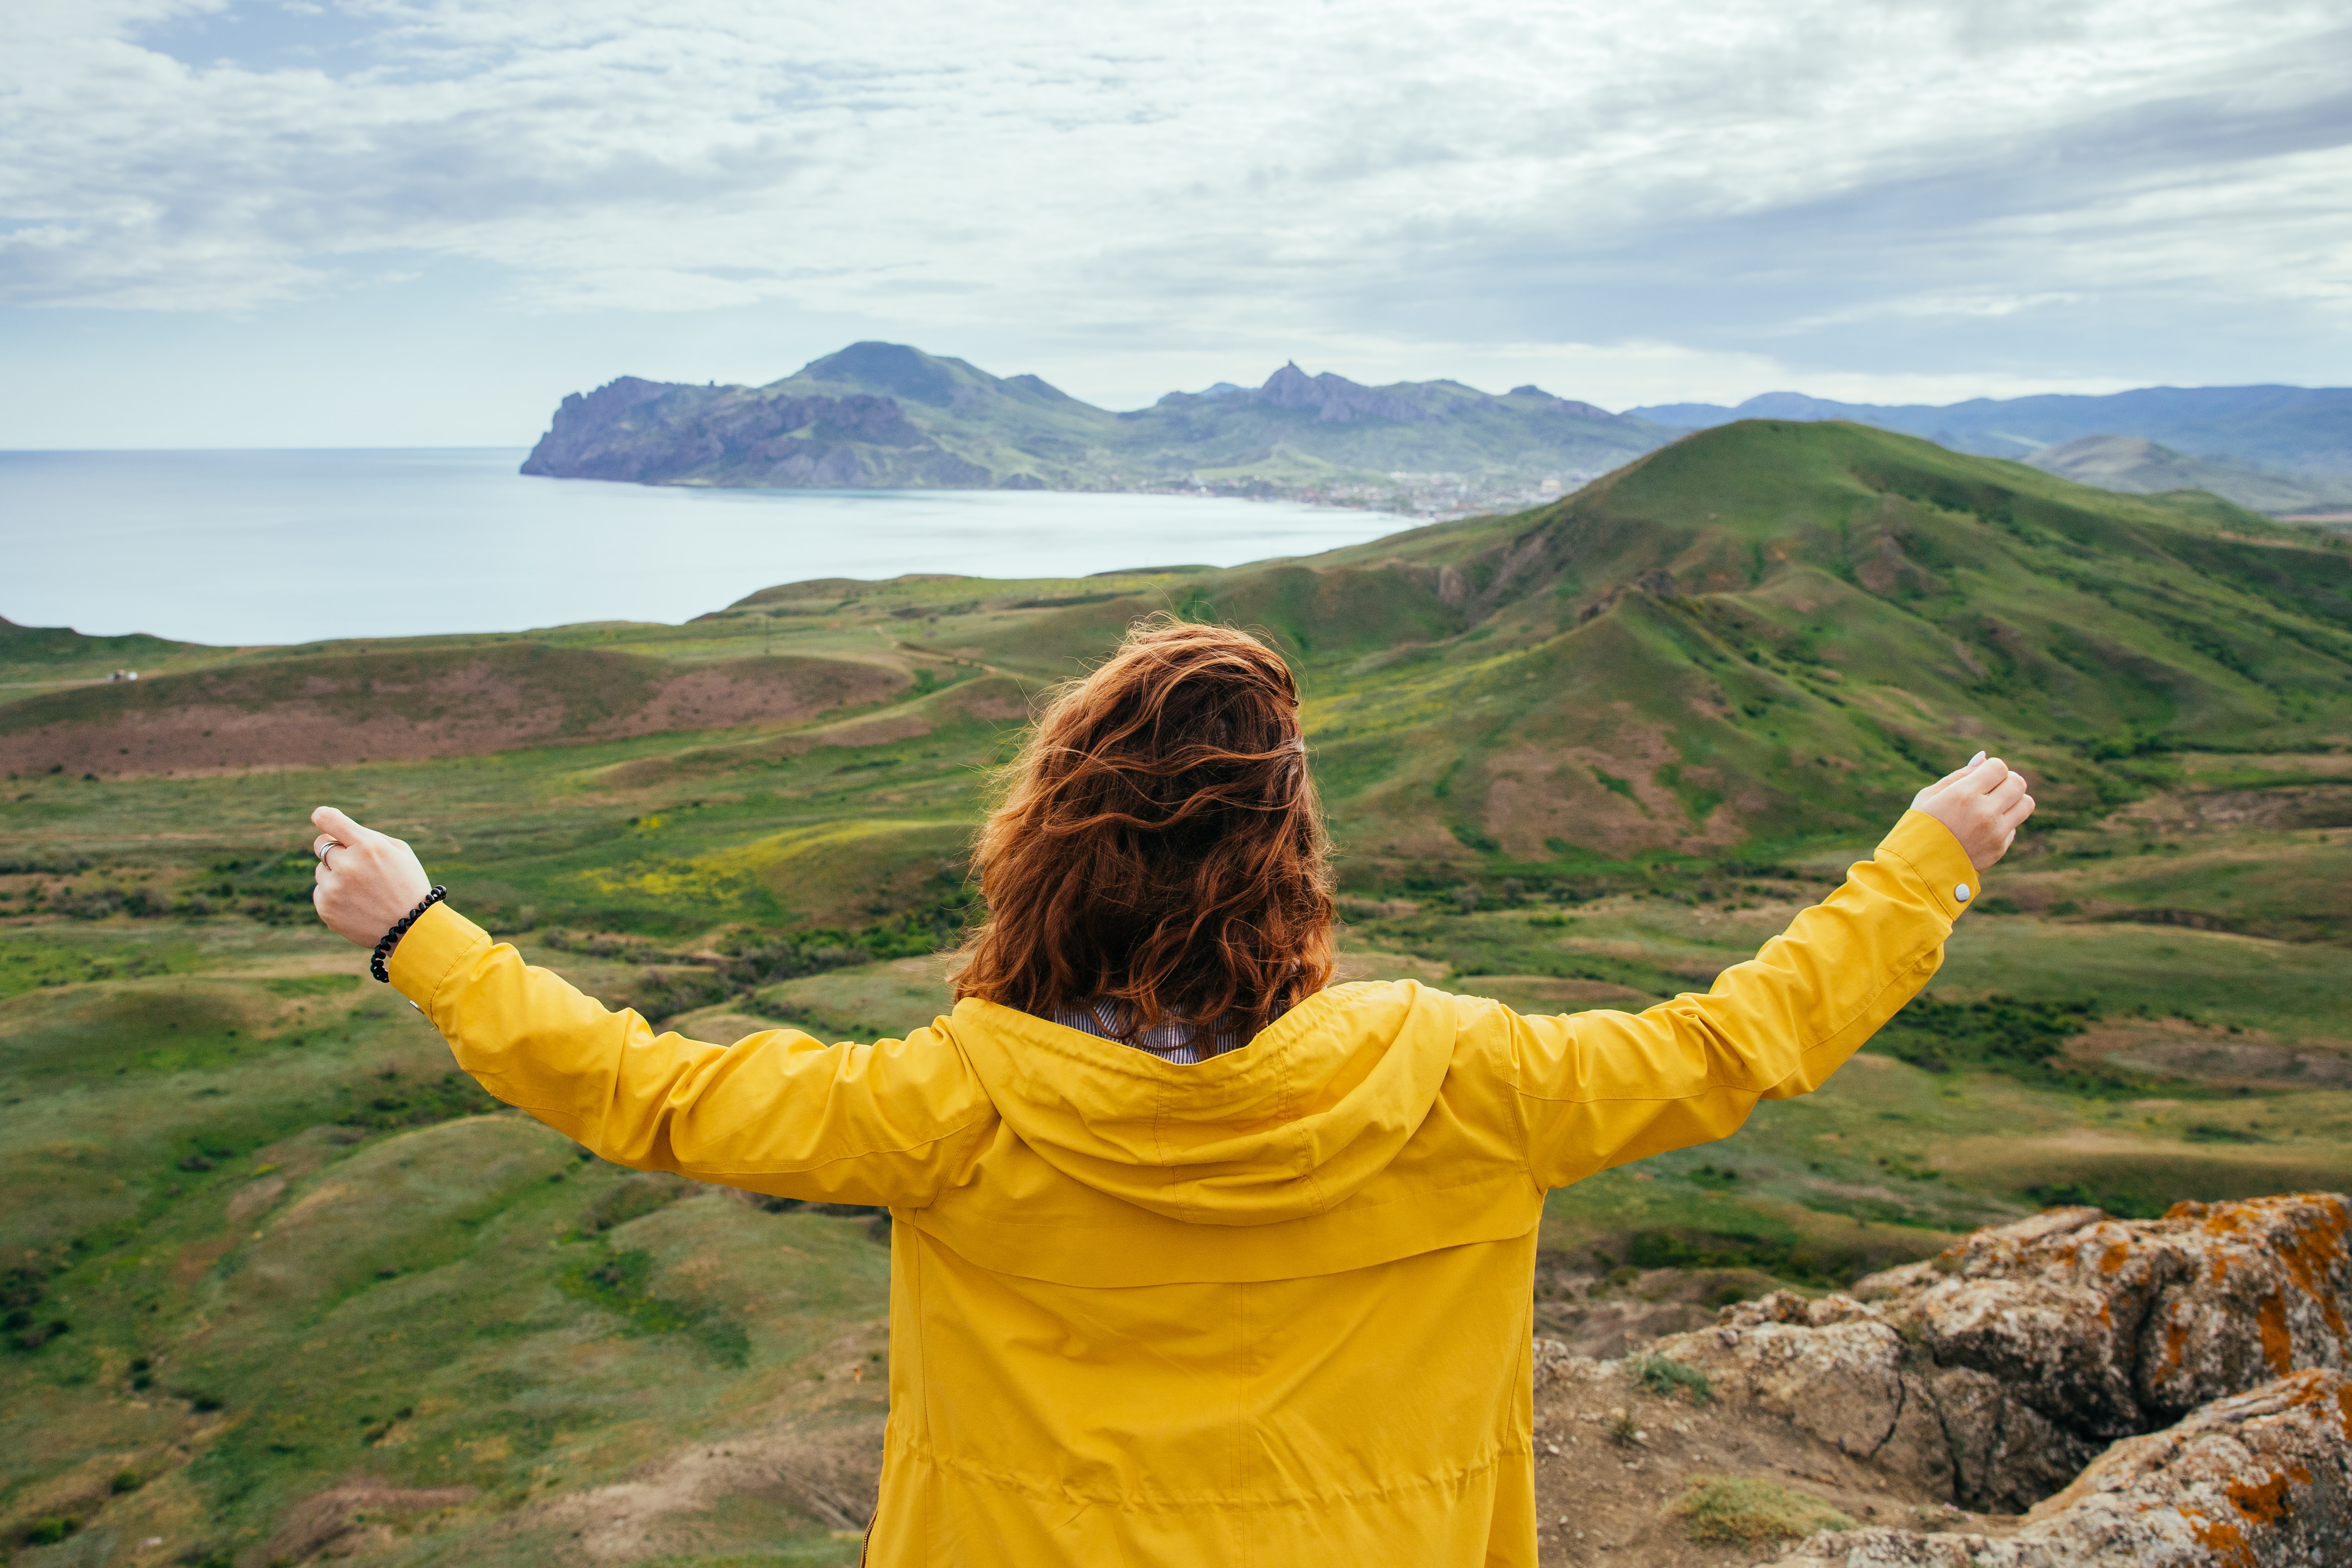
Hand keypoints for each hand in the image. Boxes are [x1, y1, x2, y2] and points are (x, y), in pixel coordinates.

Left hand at [309, 806, 433, 947]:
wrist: (411, 930)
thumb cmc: (408, 885)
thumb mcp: (400, 852)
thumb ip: (368, 837)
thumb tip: (338, 833)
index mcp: (367, 846)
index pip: (328, 819)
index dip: (323, 816)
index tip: (321, 818)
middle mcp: (347, 865)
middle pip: (322, 844)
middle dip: (335, 850)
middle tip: (354, 863)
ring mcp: (333, 888)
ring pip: (321, 870)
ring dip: (335, 874)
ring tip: (361, 891)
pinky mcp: (325, 908)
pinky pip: (321, 891)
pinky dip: (334, 895)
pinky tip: (356, 904)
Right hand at [1912, 752, 2034, 871]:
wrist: (1917, 870)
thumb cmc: (1919, 827)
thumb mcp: (1930, 796)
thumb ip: (1959, 775)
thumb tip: (1984, 758)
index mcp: (1963, 795)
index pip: (1999, 768)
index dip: (1992, 768)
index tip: (1981, 776)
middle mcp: (1984, 812)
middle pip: (2018, 783)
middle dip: (2007, 781)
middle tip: (1991, 789)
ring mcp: (1995, 833)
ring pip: (2026, 804)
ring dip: (2013, 801)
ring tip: (1994, 806)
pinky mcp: (1999, 849)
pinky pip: (2013, 827)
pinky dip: (2003, 824)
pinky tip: (1982, 830)